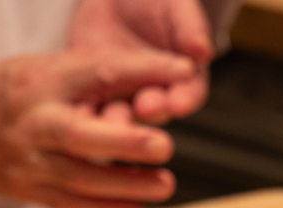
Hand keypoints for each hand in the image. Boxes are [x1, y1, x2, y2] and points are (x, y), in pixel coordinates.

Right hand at [0, 50, 195, 207]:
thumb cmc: (13, 90)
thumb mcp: (49, 69)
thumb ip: (100, 78)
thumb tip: (167, 77)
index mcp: (43, 79)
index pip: (97, 71)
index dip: (142, 71)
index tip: (184, 73)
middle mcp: (33, 120)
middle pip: (80, 134)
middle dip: (124, 141)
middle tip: (163, 145)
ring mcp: (26, 160)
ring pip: (79, 177)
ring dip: (125, 184)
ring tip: (165, 185)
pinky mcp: (25, 189)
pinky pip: (69, 204)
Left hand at [70, 0, 213, 122]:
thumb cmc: (157, 2)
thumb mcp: (176, 7)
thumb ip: (190, 27)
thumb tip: (204, 51)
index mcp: (184, 79)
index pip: (189, 94)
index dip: (184, 100)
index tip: (179, 104)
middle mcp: (156, 93)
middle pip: (156, 110)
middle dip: (151, 110)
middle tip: (145, 108)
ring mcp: (125, 96)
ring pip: (123, 115)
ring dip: (117, 120)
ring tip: (110, 119)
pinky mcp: (94, 92)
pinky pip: (91, 105)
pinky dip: (86, 111)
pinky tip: (78, 111)